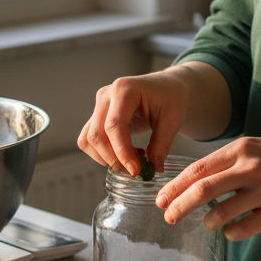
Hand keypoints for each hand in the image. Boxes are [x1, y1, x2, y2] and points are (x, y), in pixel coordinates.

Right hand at [76, 71, 191, 177]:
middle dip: (114, 159)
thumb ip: (161, 144)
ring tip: (135, 160)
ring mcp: (98, 106)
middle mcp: (106, 96)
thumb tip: (154, 168)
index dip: (122, 151)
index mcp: (124, 89)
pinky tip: (127, 153)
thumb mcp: (172, 120)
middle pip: (97, 135)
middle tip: (137, 172)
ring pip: (88, 140)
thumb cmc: (170, 98)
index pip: (114, 125)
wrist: (166, 88)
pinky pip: (90, 141)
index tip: (136, 171)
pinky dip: (104, 154)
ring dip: (107, 158)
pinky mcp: (97, 117)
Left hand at [156, 136, 260, 240]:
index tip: (160, 199)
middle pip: (202, 190)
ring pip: (221, 212)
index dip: (174, 187)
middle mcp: (251, 168)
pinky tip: (233, 231)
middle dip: (179, 206)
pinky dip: (232, 232)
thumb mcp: (257, 147)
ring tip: (207, 222)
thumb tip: (195, 181)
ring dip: (208, 221)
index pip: (197, 169)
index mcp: (241, 149)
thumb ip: (228, 162)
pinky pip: (244, 228)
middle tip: (168, 217)